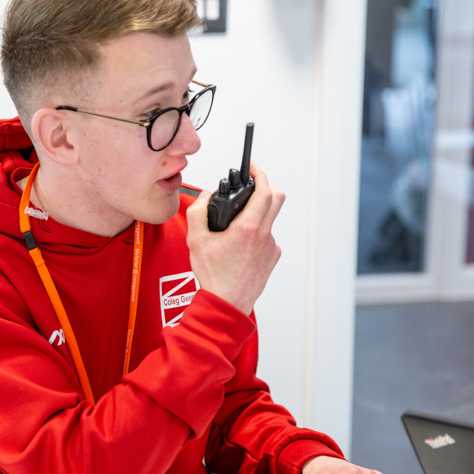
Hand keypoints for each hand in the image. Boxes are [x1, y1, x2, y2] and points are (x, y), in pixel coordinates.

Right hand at [186, 162, 284, 315]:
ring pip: (269, 219)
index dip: (260, 174)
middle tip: (251, 185)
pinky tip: (240, 245)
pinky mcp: (272, 258)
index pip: (264, 191)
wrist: (226, 303)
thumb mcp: (196, 240)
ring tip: (235, 224)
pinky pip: (266, 237)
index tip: (252, 169)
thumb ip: (198, 212)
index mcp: (247, 228)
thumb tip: (205, 197)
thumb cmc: (214, 277)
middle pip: (276, 199)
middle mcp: (264, 235)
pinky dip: (255, 233)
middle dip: (265, 186)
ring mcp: (271, 247)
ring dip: (256, 214)